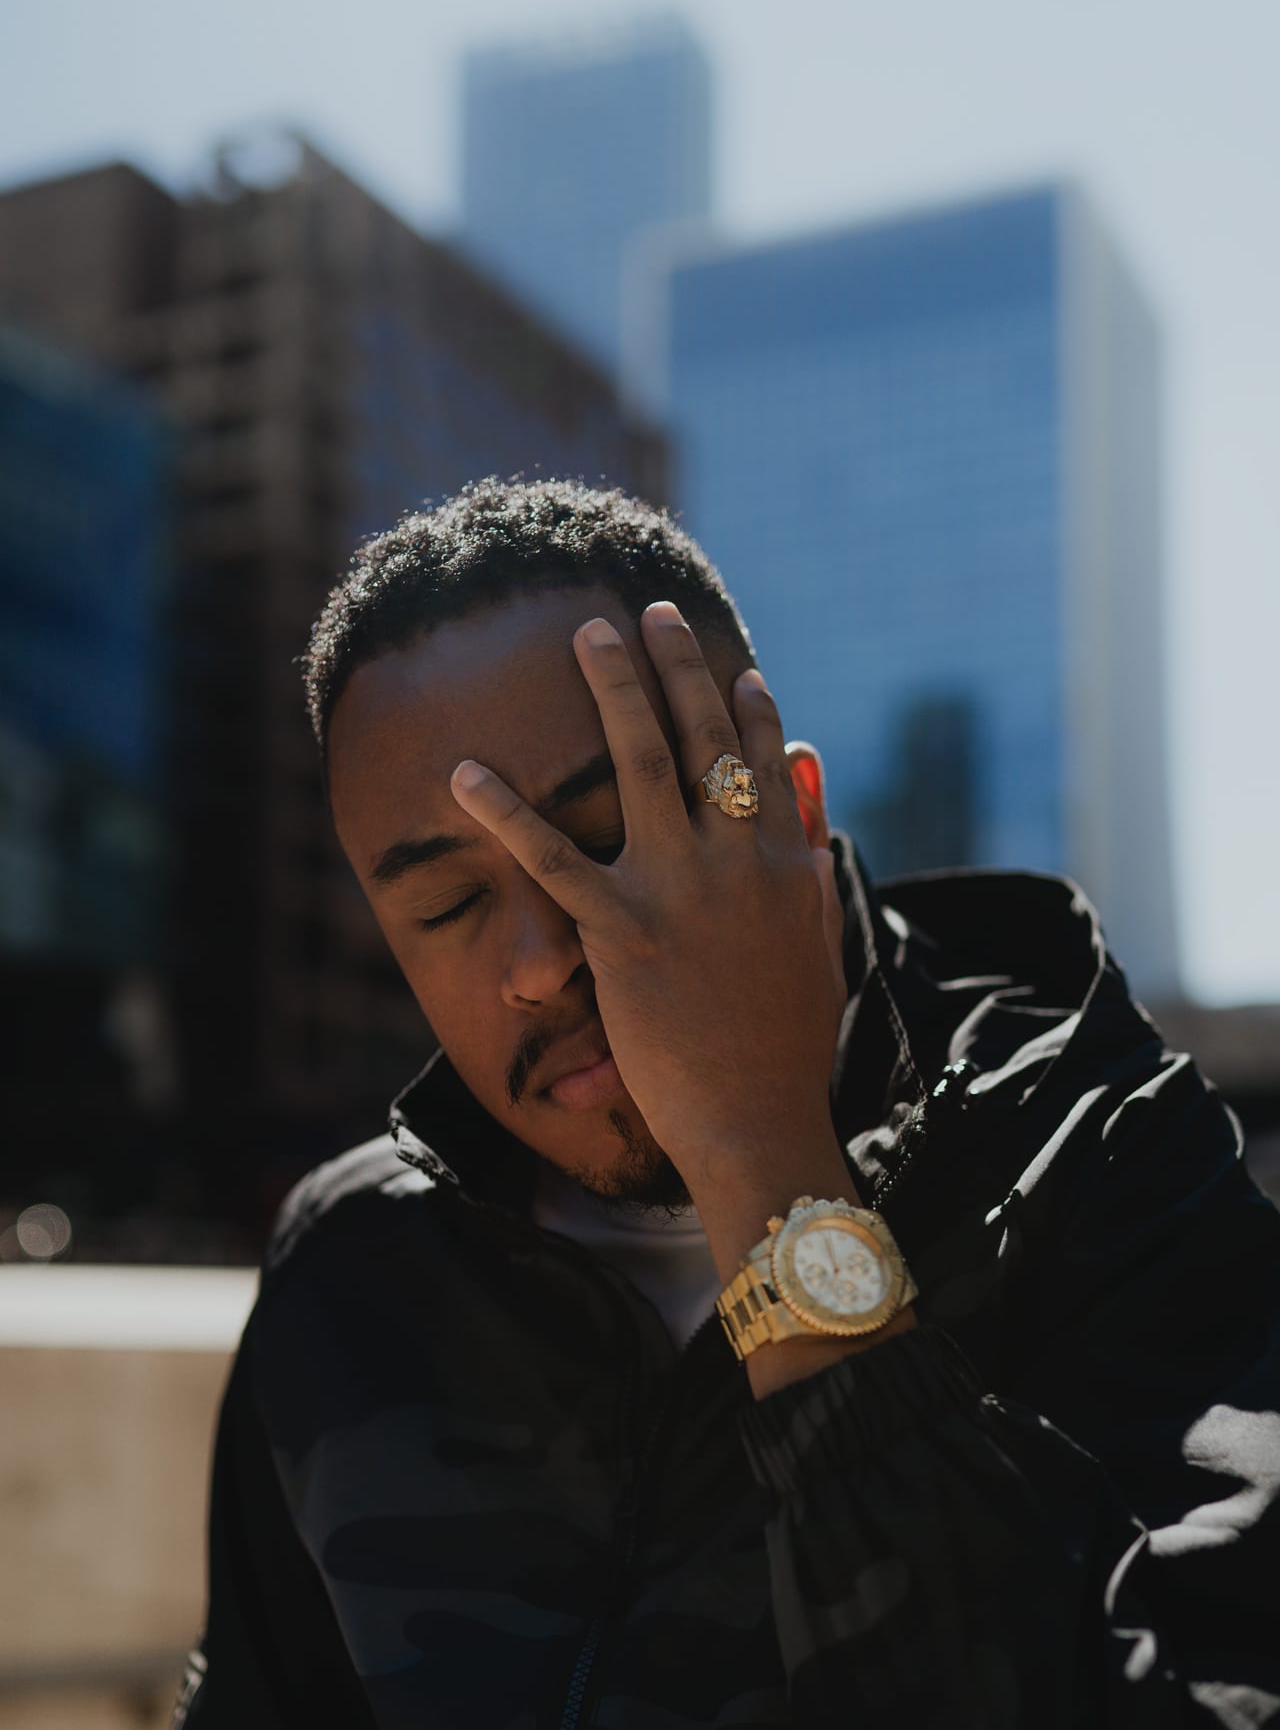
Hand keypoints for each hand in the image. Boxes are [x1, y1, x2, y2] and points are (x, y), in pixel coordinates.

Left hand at [449, 602, 848, 1217]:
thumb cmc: (787, 1045)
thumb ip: (814, 869)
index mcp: (783, 862)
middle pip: (704, 736)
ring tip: (587, 634)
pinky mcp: (621, 929)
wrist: (759, 1119)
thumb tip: (814, 812)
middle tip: (649, 611)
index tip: (733, 665)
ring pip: (641, 762)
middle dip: (677, 664)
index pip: (764, 762)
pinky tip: (464, 773)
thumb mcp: (820, 946)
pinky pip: (552, 859)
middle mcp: (735, 856)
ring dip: (613, 689)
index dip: (746, 707)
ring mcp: (678, 887)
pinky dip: (505, 812)